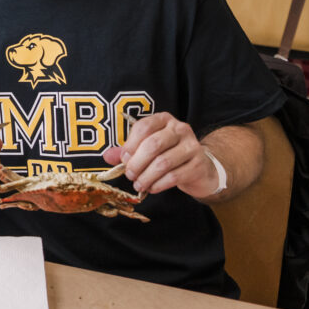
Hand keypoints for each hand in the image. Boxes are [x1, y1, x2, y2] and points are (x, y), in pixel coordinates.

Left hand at [103, 112, 218, 198]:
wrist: (200, 168)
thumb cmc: (169, 155)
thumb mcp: (148, 149)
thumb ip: (128, 151)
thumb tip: (107, 156)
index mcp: (164, 120)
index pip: (144, 127)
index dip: (130, 144)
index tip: (124, 159)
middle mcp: (180, 129)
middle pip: (153, 145)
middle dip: (137, 163)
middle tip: (129, 175)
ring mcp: (192, 146)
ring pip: (163, 162)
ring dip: (146, 177)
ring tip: (139, 184)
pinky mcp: (198, 164)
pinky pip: (174, 176)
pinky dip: (158, 184)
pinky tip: (152, 188)